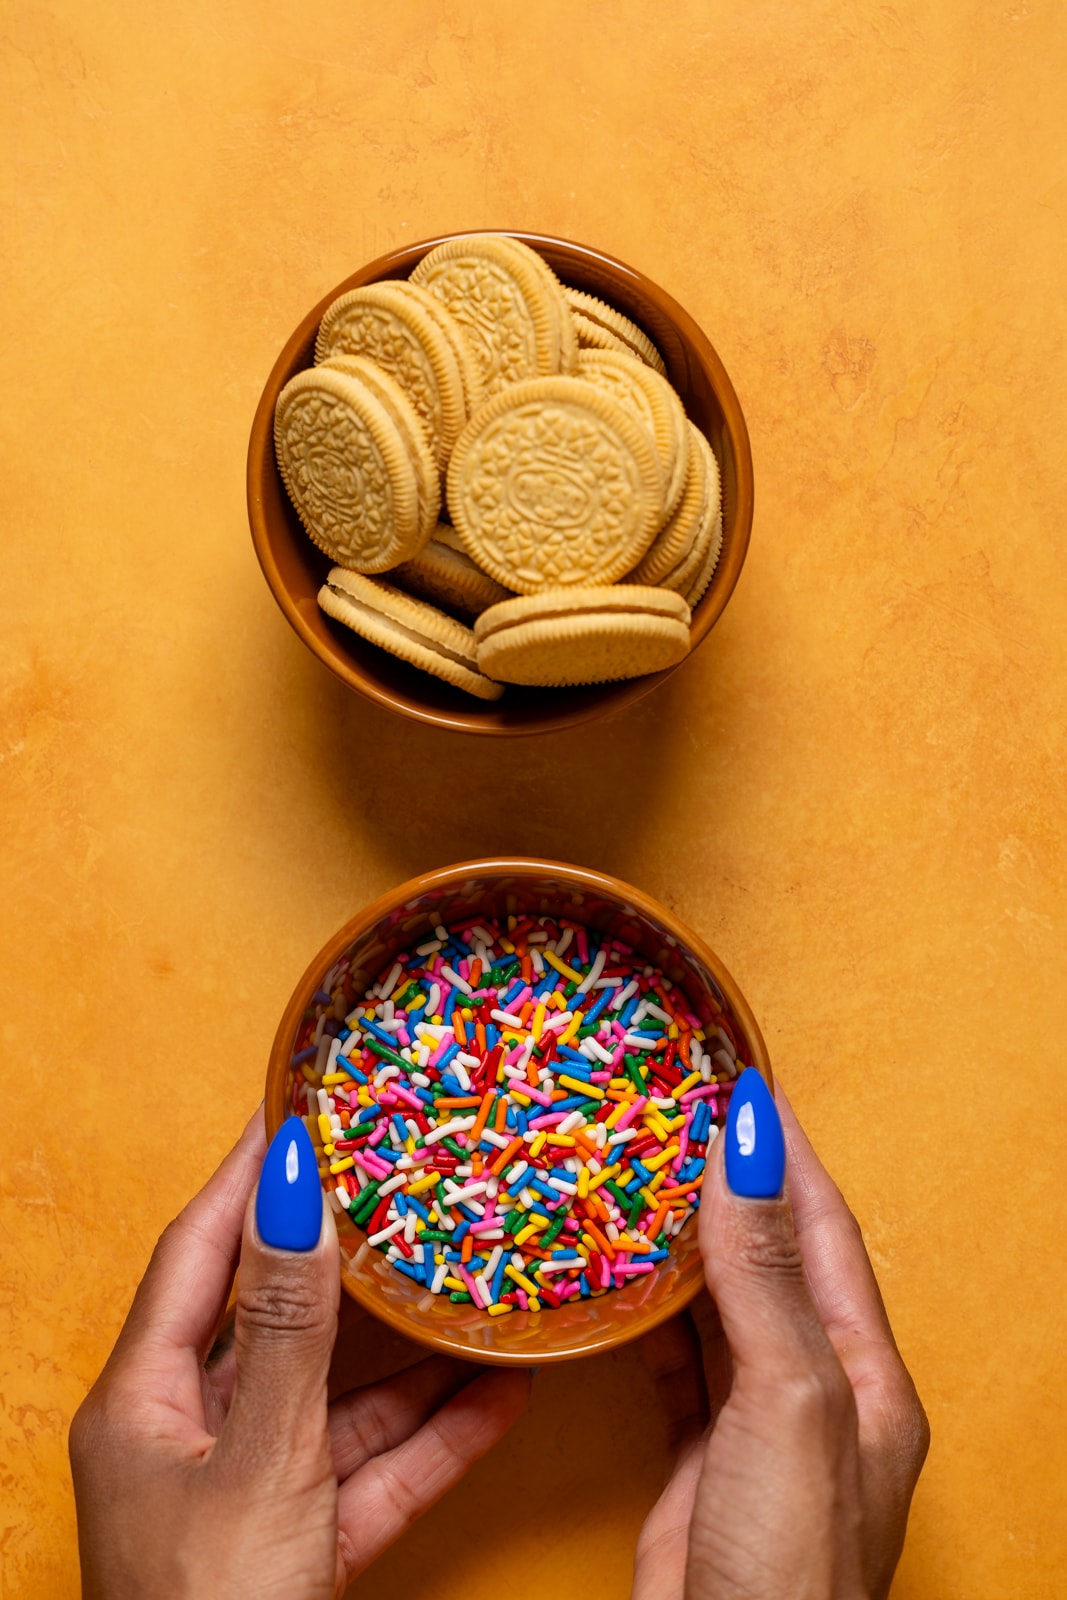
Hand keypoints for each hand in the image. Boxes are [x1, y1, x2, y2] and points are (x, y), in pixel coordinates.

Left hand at [70, 1109, 530, 1598]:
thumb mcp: (259, 1462)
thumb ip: (289, 1327)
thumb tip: (296, 1187)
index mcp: (144, 1400)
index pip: (201, 1251)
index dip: (251, 1174)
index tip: (303, 1102)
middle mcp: (192, 1434)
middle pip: (281, 1317)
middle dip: (353, 1257)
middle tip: (412, 1180)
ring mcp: (252, 1491)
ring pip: (344, 1397)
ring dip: (417, 1353)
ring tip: (478, 1276)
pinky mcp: (305, 1546)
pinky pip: (377, 1471)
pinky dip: (437, 1436)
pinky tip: (505, 1390)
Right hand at [633, 1074, 928, 1599]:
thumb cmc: (788, 1568)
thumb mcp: (788, 1401)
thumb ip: (764, 1274)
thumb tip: (751, 1144)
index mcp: (865, 1373)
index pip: (824, 1227)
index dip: (784, 1150)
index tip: (740, 1076)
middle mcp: (817, 1392)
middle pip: (773, 1256)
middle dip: (731, 1180)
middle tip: (678, 1110)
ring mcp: (757, 1427)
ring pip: (721, 1303)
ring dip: (687, 1238)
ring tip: (642, 1169)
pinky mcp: (699, 1461)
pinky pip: (675, 1359)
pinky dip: (649, 1310)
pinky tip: (620, 1276)